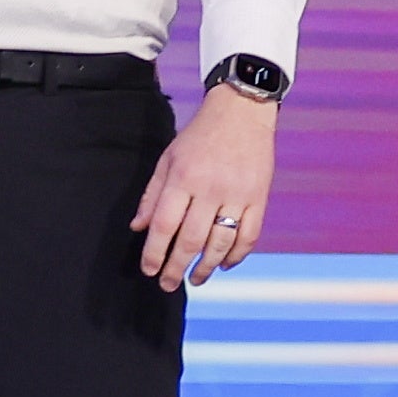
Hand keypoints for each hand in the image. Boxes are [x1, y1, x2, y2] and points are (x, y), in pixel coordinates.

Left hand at [133, 86, 277, 287]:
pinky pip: (249, 236)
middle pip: (190, 240)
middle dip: (176, 268)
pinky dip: (237, 255)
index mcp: (183, 177)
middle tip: (168, 285)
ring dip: (206, 268)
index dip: (154, 253)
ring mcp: (238, 194)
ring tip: (196, 280)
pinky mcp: (259, 197)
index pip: (163, 225)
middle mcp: (210, 188)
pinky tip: (224, 264)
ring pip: (221, 243)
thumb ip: (152, 194)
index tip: (148, 270)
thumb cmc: (199, 136)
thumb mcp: (169, 158)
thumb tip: (138, 228)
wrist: (241, 111)